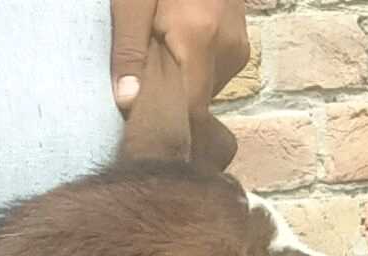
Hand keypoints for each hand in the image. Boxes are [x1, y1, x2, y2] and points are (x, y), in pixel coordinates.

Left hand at [112, 0, 252, 114]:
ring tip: (155, 64)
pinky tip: (172, 54)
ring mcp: (238, 48)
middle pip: (197, 103)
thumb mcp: (132, 4)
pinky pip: (212, 74)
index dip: (165, 125)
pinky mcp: (240, 45)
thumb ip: (129, 49)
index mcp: (200, 38)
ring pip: (205, 90)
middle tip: (138, 91)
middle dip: (168, 104)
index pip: (189, 110)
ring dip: (179, 87)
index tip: (139, 131)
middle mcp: (228, 49)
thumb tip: (127, 101)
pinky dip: (190, 73)